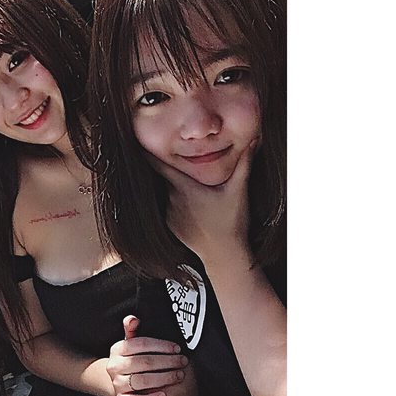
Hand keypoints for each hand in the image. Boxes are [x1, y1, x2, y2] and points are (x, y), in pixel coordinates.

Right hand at [106, 315, 188, 395]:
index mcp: (117, 349)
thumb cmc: (131, 359)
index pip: (140, 343)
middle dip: (167, 361)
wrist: (118, 381)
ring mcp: (116, 383)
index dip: (161, 345)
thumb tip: (133, 319)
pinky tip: (164, 395)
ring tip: (179, 375)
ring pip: (141, 381)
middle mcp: (114, 366)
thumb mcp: (130, 343)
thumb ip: (132, 330)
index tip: (177, 348)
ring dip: (163, 378)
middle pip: (144, 362)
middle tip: (183, 361)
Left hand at [155, 139, 257, 261]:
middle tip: (186, 168)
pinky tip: (195, 209)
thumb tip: (253, 141)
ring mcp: (169, 213)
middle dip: (174, 170)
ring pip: (169, 193)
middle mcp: (172, 199)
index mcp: (184, 187)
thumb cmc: (231, 222)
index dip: (149, 152)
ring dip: (178, 190)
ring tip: (197, 195)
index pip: (159, 165)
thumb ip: (244, 164)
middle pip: (167, 177)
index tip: (142, 142)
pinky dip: (178, 205)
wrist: (223, 254)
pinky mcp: (170, 225)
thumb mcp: (238, 191)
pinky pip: (170, 208)